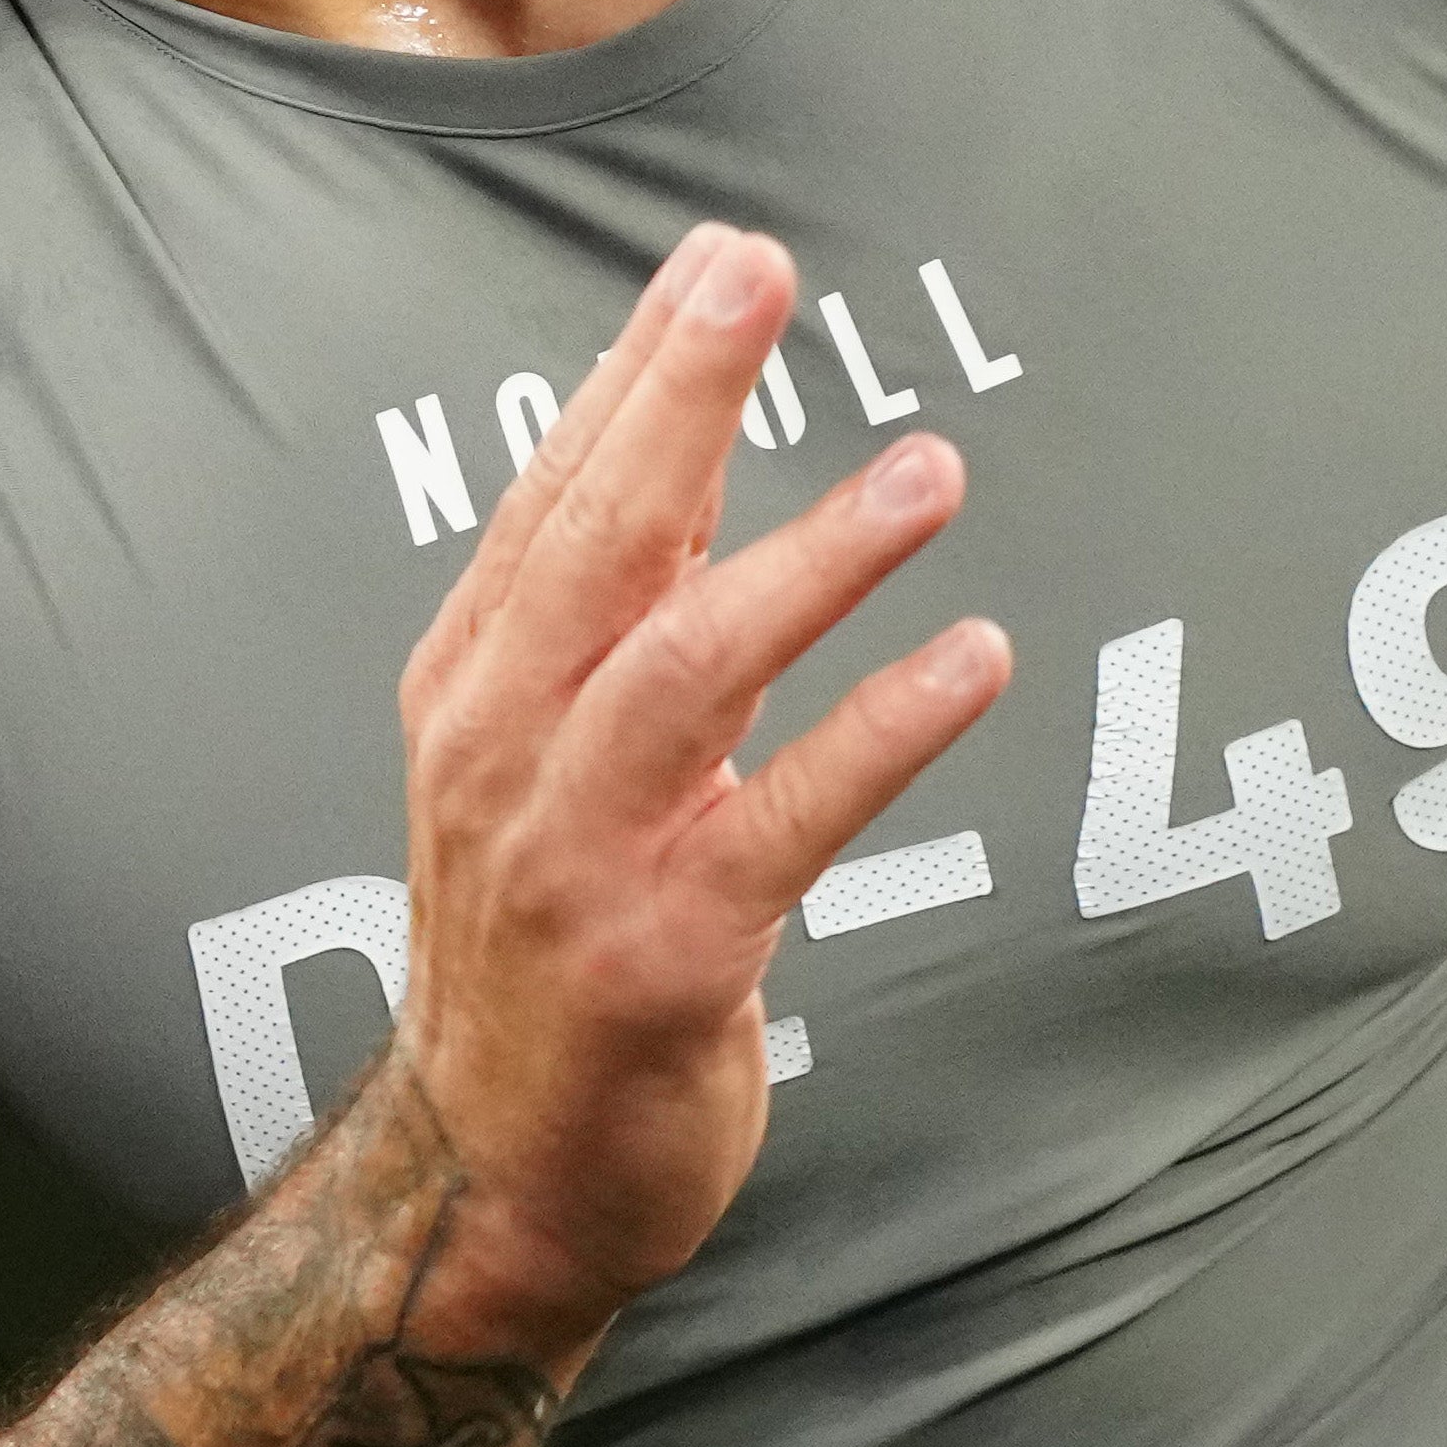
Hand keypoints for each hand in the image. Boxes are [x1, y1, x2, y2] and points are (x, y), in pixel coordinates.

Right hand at [382, 225, 1008, 1356]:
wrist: (492, 1185)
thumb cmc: (536, 954)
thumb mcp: (540, 767)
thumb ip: (614, 621)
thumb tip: (684, 449)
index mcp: (472, 692)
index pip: (555, 500)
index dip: (634, 374)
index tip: (715, 261)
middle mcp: (505, 756)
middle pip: (597, 545)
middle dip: (678, 400)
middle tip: (757, 281)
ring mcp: (576, 856)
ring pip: (686, 666)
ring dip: (813, 557)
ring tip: (929, 469)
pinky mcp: (669, 954)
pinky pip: (788, 819)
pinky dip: (882, 729)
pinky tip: (974, 659)